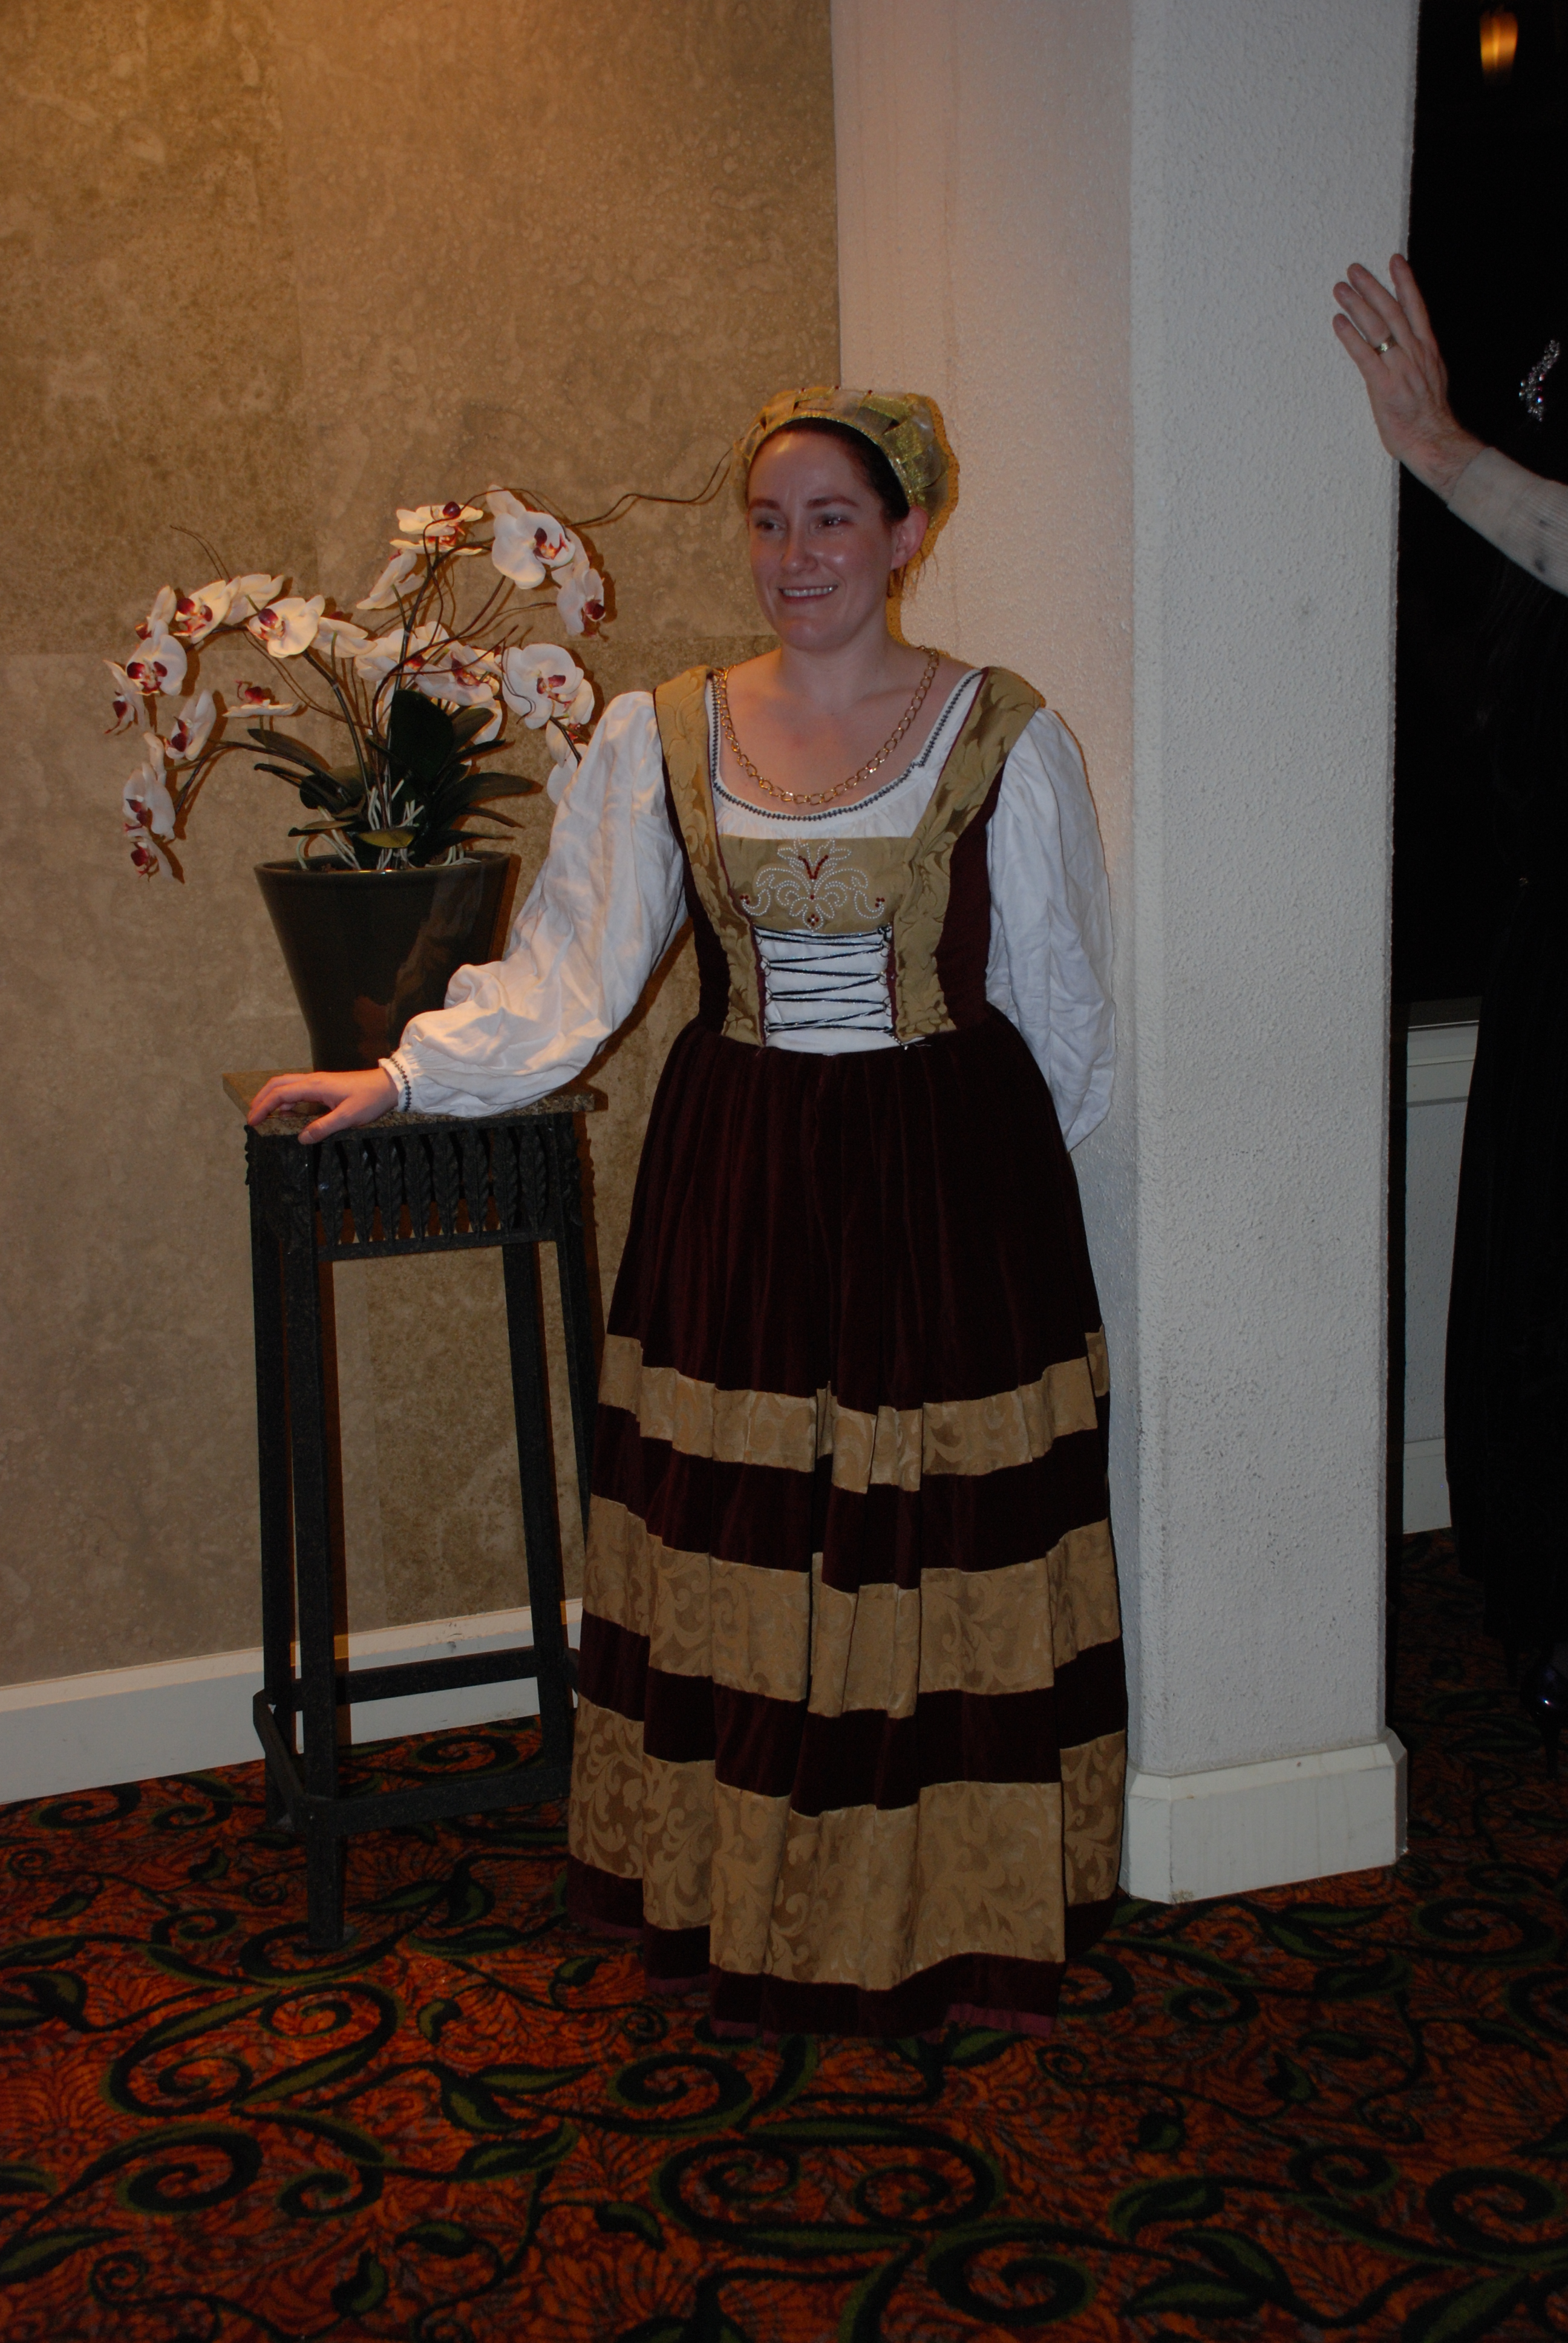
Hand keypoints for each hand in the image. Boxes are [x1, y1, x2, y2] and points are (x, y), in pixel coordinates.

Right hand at [246, 1066, 397, 1140]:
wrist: (388, 1086)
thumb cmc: (370, 1099)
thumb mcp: (348, 1117)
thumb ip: (324, 1127)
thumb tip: (301, 1138)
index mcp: (315, 1085)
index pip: (281, 1093)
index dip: (264, 1106)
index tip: (253, 1120)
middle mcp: (313, 1080)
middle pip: (278, 1085)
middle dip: (261, 1099)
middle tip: (252, 1117)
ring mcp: (318, 1082)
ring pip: (287, 1085)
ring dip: (273, 1098)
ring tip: (264, 1116)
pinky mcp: (324, 1086)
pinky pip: (298, 1090)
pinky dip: (287, 1100)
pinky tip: (287, 1113)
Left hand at [1332, 255, 1484, 497]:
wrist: (1434, 440)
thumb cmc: (1429, 416)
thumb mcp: (1432, 378)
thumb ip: (1420, 359)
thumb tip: (1410, 347)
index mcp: (1427, 349)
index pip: (1416, 307)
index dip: (1405, 281)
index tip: (1394, 261)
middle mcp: (1415, 352)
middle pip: (1392, 310)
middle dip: (1372, 286)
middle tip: (1354, 269)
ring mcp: (1400, 367)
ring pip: (1378, 327)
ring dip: (1357, 305)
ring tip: (1340, 288)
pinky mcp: (1384, 385)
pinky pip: (1364, 356)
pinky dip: (1350, 337)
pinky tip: (1338, 322)